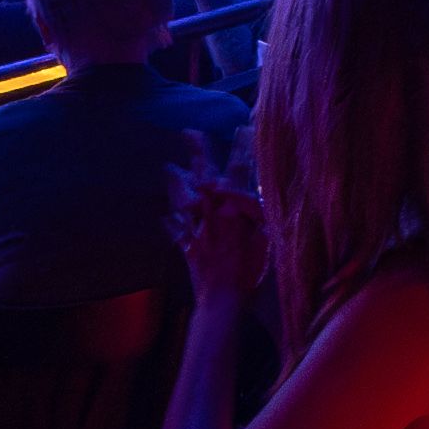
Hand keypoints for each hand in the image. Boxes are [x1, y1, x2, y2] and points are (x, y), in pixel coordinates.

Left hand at [168, 145, 273, 307]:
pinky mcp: (187, 247)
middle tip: (189, 132)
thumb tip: (257, 196)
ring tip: (170, 168)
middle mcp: (211, 212)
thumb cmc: (249, 271)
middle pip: (202, 175)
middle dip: (197, 152)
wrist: (222, 301)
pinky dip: (170, 224)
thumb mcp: (265, 240)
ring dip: (177, 182)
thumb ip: (259, 215)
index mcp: (232, 208)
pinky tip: (164, 218)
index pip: (238, 170)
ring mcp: (196, 229)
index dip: (241, 147)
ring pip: (181, 198)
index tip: (242, 127)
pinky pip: (176, 232)